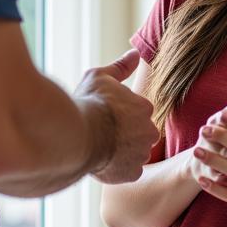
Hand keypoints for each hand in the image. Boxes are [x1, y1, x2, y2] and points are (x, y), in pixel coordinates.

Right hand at [75, 48, 158, 183]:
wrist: (77, 135)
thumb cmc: (87, 103)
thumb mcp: (100, 77)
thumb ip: (121, 67)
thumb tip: (136, 53)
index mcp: (144, 107)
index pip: (138, 111)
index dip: (121, 113)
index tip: (106, 114)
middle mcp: (149, 131)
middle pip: (140, 132)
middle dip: (126, 133)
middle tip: (104, 131)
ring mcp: (142, 153)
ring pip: (136, 152)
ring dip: (123, 150)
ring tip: (101, 146)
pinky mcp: (133, 173)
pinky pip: (129, 170)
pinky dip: (119, 168)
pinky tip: (103, 161)